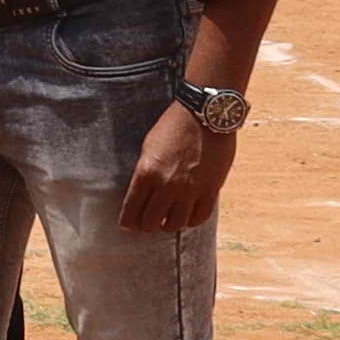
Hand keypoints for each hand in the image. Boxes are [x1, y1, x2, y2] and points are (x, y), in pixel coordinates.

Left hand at [120, 99, 239, 233]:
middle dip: (146, 225)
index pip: (131, 210)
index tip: (128, 224)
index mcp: (147, 173)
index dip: (128, 222)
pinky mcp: (210, 190)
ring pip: (175, 224)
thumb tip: (142, 195)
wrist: (205, 115)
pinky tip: (187, 216)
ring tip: (167, 220)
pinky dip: (191, 220)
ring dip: (169, 225)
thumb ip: (145, 173)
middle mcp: (167, 185)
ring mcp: (190, 189)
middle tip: (147, 223)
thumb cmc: (173, 127)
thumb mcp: (149, 147)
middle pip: (151, 222)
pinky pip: (199, 217)